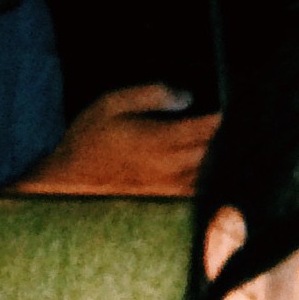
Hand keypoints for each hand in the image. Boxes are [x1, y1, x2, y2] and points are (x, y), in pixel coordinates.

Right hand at [19, 84, 218, 197]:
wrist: (66, 184)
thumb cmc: (88, 142)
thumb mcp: (111, 104)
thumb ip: (151, 94)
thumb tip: (186, 95)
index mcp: (163, 140)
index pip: (209, 127)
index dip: (224, 117)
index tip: (231, 108)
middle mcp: (173, 167)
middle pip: (217, 151)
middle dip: (227, 138)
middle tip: (232, 126)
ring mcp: (173, 189)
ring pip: (213, 174)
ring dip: (220, 160)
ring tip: (224, 147)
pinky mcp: (168, 205)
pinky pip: (200, 193)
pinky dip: (209, 182)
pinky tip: (208, 172)